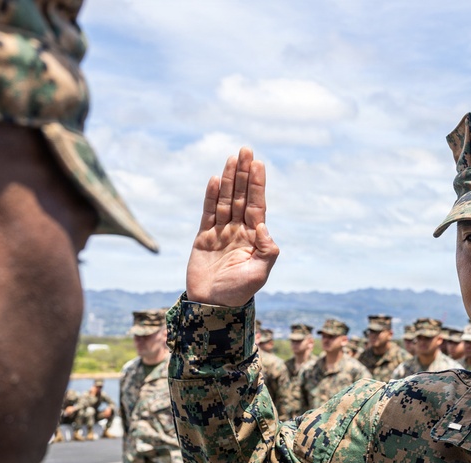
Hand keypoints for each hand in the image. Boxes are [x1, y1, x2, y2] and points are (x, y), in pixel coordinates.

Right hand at [186, 147, 278, 305]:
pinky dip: (212, 196)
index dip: (257, 185)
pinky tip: (216, 180)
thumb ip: (266, 250)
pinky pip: (208, 212)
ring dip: (230, 179)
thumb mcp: (260, 273)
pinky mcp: (204, 237)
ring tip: (232, 157)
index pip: (257, 205)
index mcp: (255, 238)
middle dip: (244, 174)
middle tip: (246, 150)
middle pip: (242, 196)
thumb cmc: (238, 292)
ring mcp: (222, 232)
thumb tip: (263, 226)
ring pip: (226, 200)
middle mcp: (239, 231)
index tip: (258, 164)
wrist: (212, 305)